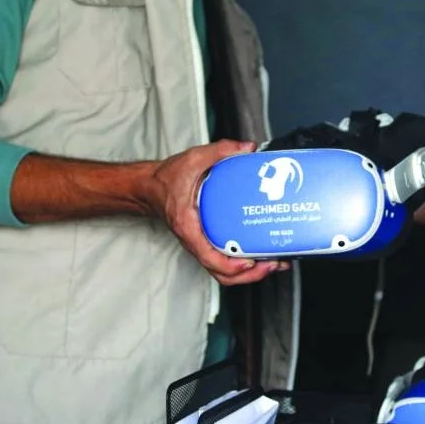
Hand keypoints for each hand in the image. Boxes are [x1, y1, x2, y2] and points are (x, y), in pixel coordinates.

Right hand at [142, 140, 288, 285]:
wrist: (150, 187)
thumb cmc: (166, 179)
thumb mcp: (193, 159)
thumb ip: (221, 150)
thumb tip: (247, 149)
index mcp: (189, 226)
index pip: (209, 258)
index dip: (232, 266)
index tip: (250, 262)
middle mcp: (195, 241)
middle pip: (222, 274)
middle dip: (250, 275)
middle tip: (274, 263)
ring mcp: (201, 245)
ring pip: (223, 272)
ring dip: (249, 273)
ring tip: (273, 262)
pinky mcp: (206, 243)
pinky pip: (223, 262)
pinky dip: (242, 264)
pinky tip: (260, 253)